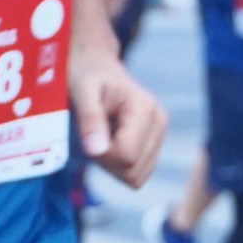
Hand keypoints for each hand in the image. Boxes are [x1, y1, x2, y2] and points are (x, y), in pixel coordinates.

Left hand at [70, 46, 166, 188]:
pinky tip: (109, 142)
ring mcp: (160, 134)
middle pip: (133, 171)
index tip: (89, 134)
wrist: (96, 65)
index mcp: (145, 109)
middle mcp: (159, 122)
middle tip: (93, 135)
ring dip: (112, 165)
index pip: (126, 156)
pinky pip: (137, 173)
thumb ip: (90, 120)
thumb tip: (97, 151)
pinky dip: (118, 165)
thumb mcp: (82, 92)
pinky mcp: (155, 143)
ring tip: (101, 136)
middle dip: (106, 161)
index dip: (102, 154)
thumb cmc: (87, 75)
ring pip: (136, 177)